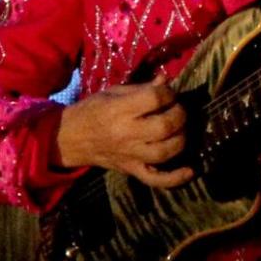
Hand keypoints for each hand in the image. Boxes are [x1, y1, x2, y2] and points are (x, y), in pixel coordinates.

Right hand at [54, 76, 192, 187]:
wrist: (70, 138)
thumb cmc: (93, 110)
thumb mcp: (113, 92)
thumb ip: (142, 88)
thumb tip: (166, 80)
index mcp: (120, 110)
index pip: (155, 99)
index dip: (168, 93)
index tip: (168, 92)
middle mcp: (126, 133)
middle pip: (164, 126)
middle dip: (179, 115)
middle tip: (178, 109)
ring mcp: (130, 155)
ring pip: (164, 153)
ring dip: (180, 139)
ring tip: (180, 129)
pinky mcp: (131, 170)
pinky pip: (155, 180)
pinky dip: (175, 178)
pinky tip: (190, 171)